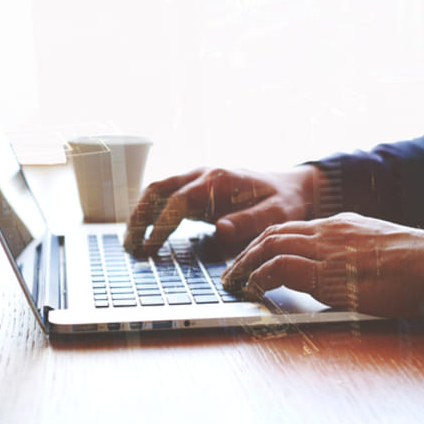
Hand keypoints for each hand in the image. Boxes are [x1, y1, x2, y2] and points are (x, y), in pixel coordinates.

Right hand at [123, 165, 321, 257]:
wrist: (293, 187)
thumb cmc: (286, 201)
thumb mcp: (277, 214)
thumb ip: (250, 221)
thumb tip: (220, 229)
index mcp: (219, 180)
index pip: (178, 200)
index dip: (160, 225)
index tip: (150, 248)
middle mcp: (204, 175)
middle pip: (158, 189)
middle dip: (139, 217)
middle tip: (130, 247)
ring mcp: (199, 181)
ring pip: (157, 191)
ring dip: (140, 214)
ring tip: (131, 244)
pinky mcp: (198, 191)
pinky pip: (167, 198)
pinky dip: (152, 213)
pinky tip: (146, 236)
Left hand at [223, 213, 423, 317]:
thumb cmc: (423, 269)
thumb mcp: (384, 257)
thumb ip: (360, 262)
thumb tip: (348, 283)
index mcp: (344, 226)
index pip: (295, 229)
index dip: (270, 244)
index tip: (256, 260)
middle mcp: (331, 231)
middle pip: (274, 233)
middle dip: (248, 252)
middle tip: (234, 273)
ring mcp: (327, 247)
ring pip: (269, 245)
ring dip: (245, 265)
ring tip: (234, 284)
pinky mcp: (326, 271)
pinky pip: (279, 268)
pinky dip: (258, 278)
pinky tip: (252, 291)